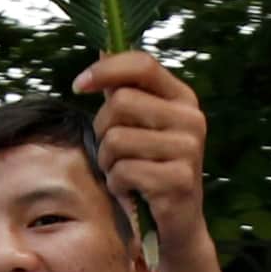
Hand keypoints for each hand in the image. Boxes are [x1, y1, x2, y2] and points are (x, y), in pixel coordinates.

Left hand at [75, 50, 210, 252]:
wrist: (176, 224)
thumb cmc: (151, 168)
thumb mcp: (141, 126)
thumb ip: (124, 90)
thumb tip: (102, 47)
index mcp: (183, 98)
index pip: (142, 64)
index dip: (105, 69)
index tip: (79, 85)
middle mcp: (191, 119)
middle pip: (121, 102)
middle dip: (102, 129)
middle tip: (113, 151)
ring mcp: (189, 150)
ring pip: (117, 140)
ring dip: (108, 162)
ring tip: (124, 173)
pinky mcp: (179, 180)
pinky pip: (124, 172)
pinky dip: (117, 184)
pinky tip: (131, 192)